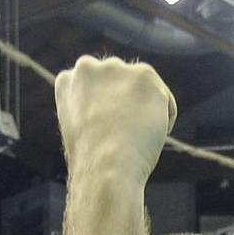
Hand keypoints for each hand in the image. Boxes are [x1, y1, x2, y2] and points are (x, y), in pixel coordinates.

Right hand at [55, 54, 174, 180]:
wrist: (106, 167)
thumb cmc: (92, 164)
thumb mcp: (79, 135)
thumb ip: (90, 113)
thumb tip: (112, 114)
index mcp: (67, 81)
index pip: (92, 88)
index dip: (104, 111)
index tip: (109, 132)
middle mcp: (88, 67)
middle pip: (119, 84)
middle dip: (127, 106)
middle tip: (126, 137)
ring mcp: (117, 70)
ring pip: (142, 91)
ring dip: (145, 113)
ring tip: (135, 140)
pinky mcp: (144, 76)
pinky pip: (165, 102)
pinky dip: (165, 123)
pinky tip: (149, 138)